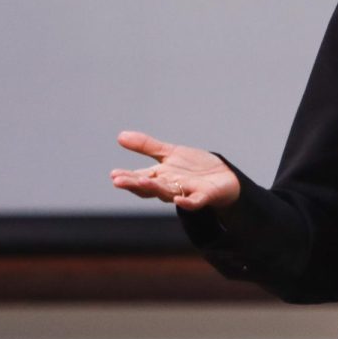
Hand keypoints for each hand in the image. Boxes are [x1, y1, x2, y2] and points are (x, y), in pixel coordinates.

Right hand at [110, 131, 239, 210]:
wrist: (223, 176)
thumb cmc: (194, 168)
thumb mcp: (169, 153)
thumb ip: (146, 146)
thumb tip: (120, 136)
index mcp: (160, 176)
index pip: (140, 177)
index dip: (127, 177)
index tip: (113, 174)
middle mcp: (170, 186)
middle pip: (150, 187)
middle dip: (134, 184)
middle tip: (118, 181)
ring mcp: (186, 192)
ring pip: (167, 192)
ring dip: (154, 188)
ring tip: (142, 182)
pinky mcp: (203, 196)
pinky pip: (194, 202)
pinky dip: (186, 203)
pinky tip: (178, 200)